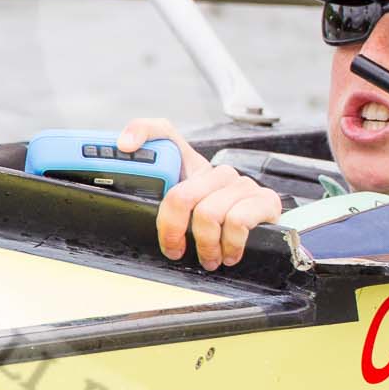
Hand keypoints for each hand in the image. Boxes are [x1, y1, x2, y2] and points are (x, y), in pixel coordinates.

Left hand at [119, 118, 284, 270]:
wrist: (259, 236)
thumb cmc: (214, 227)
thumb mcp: (182, 218)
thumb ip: (153, 200)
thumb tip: (126, 176)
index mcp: (191, 167)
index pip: (162, 132)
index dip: (141, 132)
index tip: (125, 146)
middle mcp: (216, 171)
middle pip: (181, 195)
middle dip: (174, 231)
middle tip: (175, 250)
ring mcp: (241, 184)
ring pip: (209, 214)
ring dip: (206, 246)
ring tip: (208, 257)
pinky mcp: (264, 200)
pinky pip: (237, 222)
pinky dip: (230, 245)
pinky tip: (229, 252)